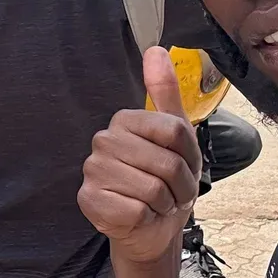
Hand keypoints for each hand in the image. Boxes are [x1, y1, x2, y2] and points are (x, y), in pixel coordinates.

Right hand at [80, 47, 202, 265]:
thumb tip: (156, 49)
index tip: (182, 165)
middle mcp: (103, 141)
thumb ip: (166, 92)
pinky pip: (136, 209)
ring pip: (153, 188)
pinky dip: (146, 219)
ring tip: (158, 204)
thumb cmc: (165, 182)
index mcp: (124, 121)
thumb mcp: (177, 137)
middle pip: (166, 162)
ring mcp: (93, 171)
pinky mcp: (89, 200)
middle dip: (180, 185)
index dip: (188, 155)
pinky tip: (139, 216)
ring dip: (165, 204)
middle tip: (171, 192)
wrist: (151, 228)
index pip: (174, 130)